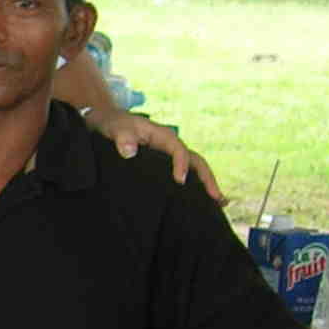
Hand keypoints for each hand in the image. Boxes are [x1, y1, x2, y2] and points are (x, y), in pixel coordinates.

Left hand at [82, 109, 222, 200]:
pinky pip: (184, 175)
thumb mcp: (115, 128)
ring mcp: (170, 157)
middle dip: (207, 179)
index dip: (181, 164)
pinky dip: (194, 188)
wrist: (109, 123)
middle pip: (196, 161)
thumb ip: (122, 138)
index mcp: (163, 136)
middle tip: (216, 198)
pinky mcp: (165, 166)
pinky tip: (203, 203)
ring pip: (194, 169)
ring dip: (206, 185)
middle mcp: (171, 146)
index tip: (180, 181)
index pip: (178, 150)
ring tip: (219, 205)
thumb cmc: (113, 124)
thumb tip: (130, 152)